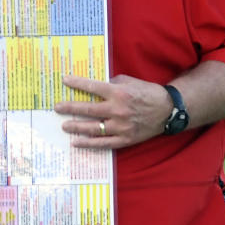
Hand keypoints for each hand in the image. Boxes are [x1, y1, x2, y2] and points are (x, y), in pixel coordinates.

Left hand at [53, 74, 172, 148]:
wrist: (167, 110)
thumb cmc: (146, 92)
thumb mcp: (128, 81)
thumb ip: (110, 83)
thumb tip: (93, 86)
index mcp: (119, 93)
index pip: (93, 87)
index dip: (77, 83)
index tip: (64, 80)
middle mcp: (118, 110)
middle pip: (88, 109)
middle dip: (70, 108)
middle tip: (57, 107)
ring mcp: (121, 127)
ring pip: (93, 128)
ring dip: (76, 127)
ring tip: (64, 125)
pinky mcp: (125, 139)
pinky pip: (103, 143)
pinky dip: (89, 143)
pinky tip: (76, 142)